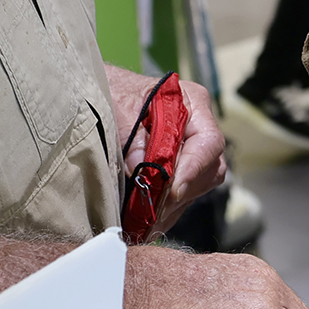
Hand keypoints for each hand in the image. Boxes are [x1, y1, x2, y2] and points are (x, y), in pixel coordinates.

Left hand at [107, 66, 227, 233]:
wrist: (99, 88)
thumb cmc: (113, 88)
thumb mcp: (118, 105)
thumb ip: (131, 134)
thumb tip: (140, 168)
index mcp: (192, 103)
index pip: (208, 142)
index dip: (193, 169)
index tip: (172, 190)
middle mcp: (197, 127)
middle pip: (209, 168)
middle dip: (182, 192)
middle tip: (153, 211)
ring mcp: (189, 149)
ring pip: (198, 185)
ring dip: (173, 205)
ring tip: (146, 220)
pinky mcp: (177, 167)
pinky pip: (182, 194)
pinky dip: (167, 209)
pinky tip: (147, 219)